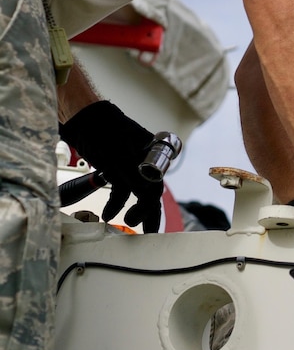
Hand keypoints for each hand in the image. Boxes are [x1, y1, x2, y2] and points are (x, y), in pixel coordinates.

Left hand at [58, 101, 163, 231]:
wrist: (81, 117)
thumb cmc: (103, 130)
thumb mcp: (120, 158)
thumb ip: (135, 179)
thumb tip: (150, 199)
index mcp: (152, 153)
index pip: (156, 184)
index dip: (153, 204)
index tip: (147, 222)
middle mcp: (144, 159)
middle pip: (150, 189)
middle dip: (148, 212)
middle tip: (147, 231)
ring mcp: (129, 164)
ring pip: (135, 192)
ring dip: (131, 209)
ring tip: (127, 224)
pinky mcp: (115, 167)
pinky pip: (120, 188)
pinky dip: (115, 201)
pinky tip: (108, 213)